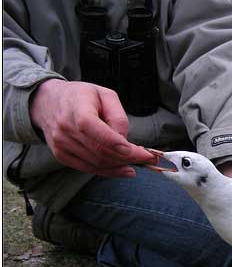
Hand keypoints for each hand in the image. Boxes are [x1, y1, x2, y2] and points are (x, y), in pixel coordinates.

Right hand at [29, 79, 154, 176]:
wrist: (47, 102)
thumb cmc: (81, 96)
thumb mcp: (104, 95)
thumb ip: (117, 116)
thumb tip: (124, 140)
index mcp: (77, 110)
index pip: (95, 130)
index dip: (117, 144)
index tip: (141, 151)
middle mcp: (66, 129)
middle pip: (100, 151)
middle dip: (129, 157)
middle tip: (149, 157)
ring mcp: (61, 144)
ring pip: (97, 163)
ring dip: (121, 166)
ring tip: (139, 162)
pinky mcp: (61, 155)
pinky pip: (88, 169)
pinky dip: (109, 172)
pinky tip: (124, 170)